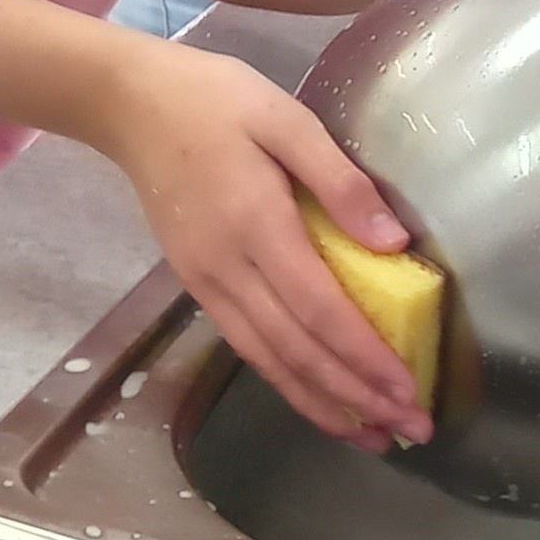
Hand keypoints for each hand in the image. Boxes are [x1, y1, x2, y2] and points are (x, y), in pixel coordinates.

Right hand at [91, 41, 434, 449]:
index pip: (320, 310)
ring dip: (323, 405)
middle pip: (297, 352)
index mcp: (257, 226)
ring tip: (372, 436)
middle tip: (410, 430)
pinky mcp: (198, 286)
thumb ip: (341, 182)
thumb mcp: (286, 119)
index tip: (408, 390)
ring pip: (269, 362)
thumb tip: (394, 243)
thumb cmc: (216, 102)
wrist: (129, 105)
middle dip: (355, 398)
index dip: (365, 358)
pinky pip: (248, 347)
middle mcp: (229, 269)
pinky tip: (320, 399)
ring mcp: (207, 283)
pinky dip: (288, 381)